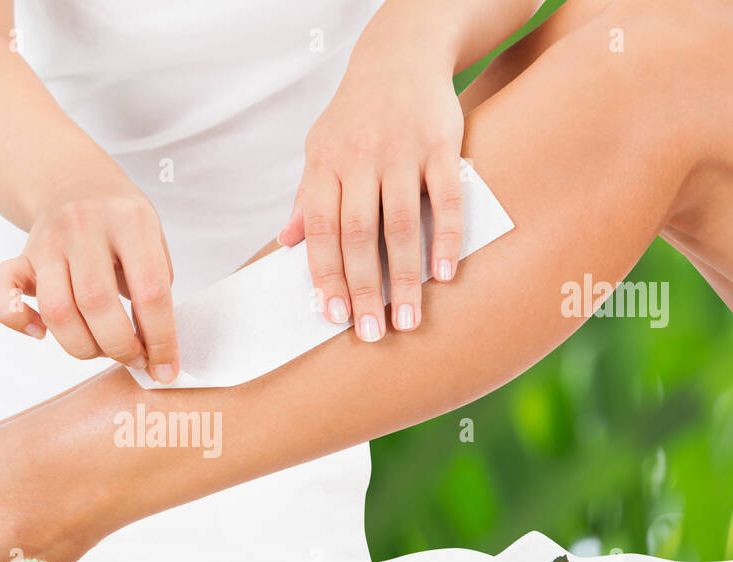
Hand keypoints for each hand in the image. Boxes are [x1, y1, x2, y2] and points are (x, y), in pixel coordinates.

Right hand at [0, 175, 177, 382]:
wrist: (74, 182)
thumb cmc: (121, 224)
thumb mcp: (154, 241)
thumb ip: (156, 289)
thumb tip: (153, 351)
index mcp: (130, 220)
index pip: (151, 292)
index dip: (161, 340)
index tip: (165, 369)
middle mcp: (84, 226)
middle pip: (97, 305)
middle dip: (120, 347)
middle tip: (133, 358)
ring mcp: (47, 241)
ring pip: (56, 310)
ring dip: (82, 346)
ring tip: (101, 348)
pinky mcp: (20, 256)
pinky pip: (1, 292)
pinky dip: (18, 321)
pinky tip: (42, 333)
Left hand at [280, 62, 464, 340]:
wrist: (400, 56)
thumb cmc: (355, 115)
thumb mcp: (319, 149)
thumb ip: (308, 197)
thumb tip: (286, 242)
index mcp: (325, 166)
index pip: (322, 231)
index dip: (326, 276)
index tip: (332, 316)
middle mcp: (360, 160)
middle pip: (359, 236)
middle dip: (364, 289)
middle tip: (372, 333)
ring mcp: (402, 152)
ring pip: (401, 224)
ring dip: (404, 277)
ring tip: (408, 318)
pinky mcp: (441, 145)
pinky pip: (446, 198)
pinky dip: (445, 238)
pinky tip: (444, 274)